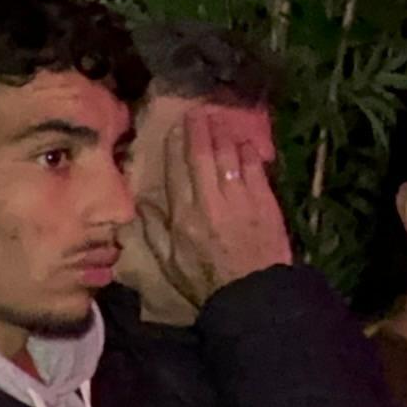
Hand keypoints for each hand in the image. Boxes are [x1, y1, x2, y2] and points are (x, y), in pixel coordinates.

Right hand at [136, 105, 295, 307]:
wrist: (252, 294)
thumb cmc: (206, 283)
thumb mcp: (169, 263)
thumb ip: (153, 232)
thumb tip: (142, 205)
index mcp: (183, 217)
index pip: (177, 171)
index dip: (176, 146)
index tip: (176, 128)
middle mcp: (210, 201)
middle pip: (204, 156)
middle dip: (200, 130)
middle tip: (199, 112)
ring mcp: (240, 198)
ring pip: (229, 156)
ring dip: (223, 133)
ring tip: (220, 118)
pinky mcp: (264, 201)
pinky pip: (253, 167)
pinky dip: (247, 151)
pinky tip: (243, 141)